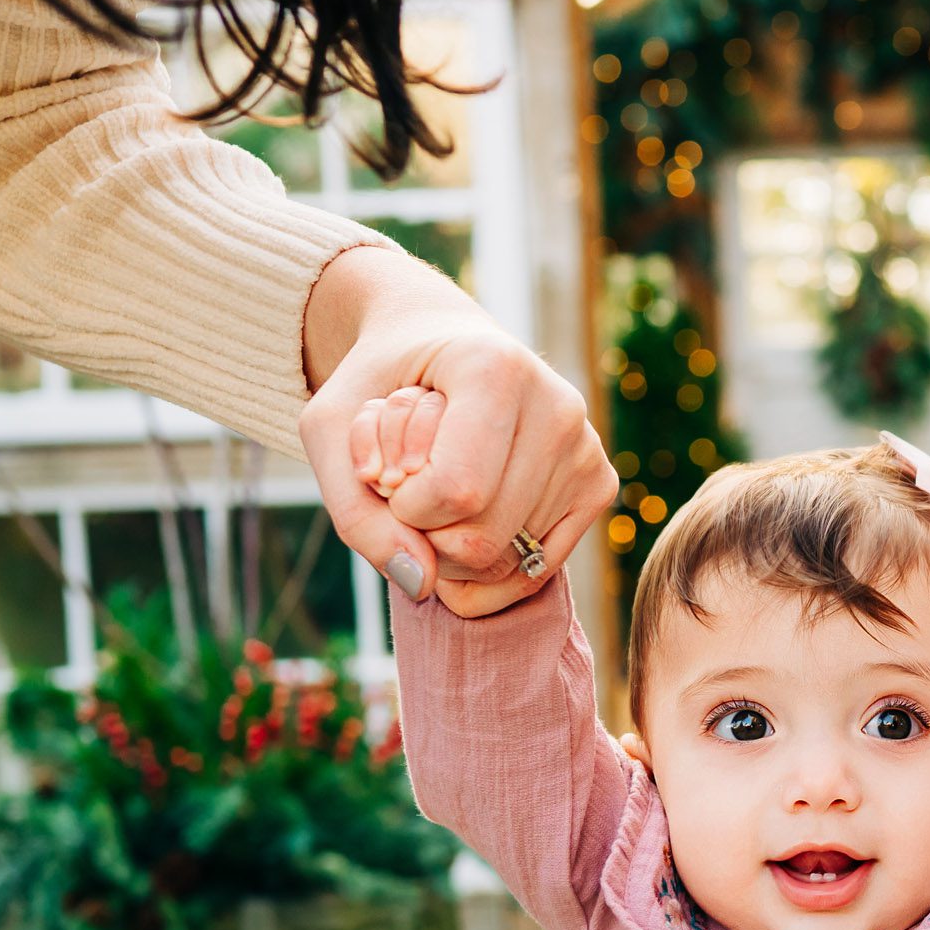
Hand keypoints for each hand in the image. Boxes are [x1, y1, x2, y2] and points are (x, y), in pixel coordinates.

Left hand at [350, 386, 577, 617]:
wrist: (437, 344)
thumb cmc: (378, 384)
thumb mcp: (330, 430)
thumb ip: (356, 512)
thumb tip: (418, 585)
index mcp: (496, 368)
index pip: (456, 491)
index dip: (403, 506)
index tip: (387, 473)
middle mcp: (557, 406)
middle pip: (482, 537)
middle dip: (423, 536)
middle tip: (408, 488)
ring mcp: (585, 447)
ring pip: (506, 562)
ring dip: (448, 550)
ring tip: (440, 490)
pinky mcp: (598, 483)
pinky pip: (536, 572)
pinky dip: (484, 574)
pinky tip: (460, 532)